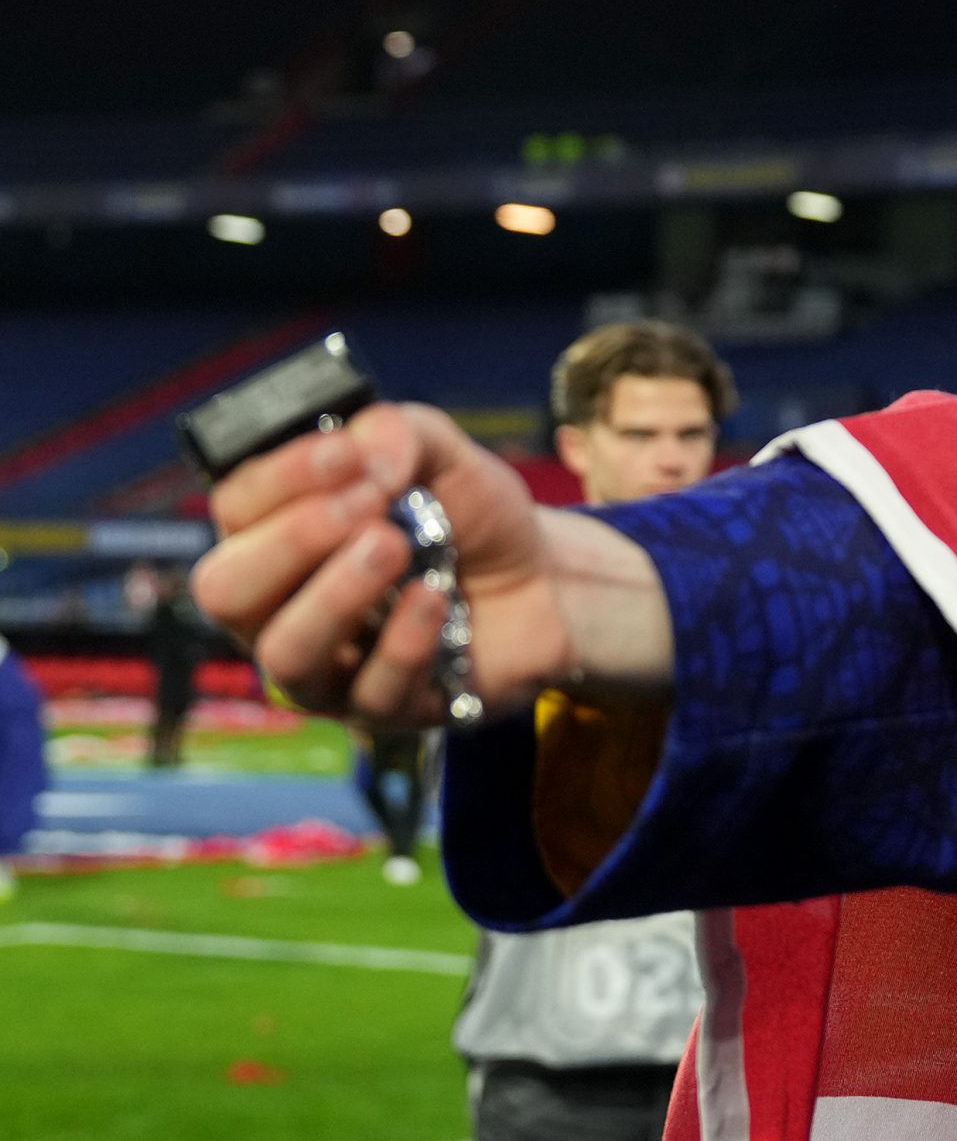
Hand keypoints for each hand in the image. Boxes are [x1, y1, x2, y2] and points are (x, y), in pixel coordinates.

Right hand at [192, 404, 577, 728]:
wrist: (546, 580)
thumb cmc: (471, 519)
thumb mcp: (442, 454)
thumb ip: (397, 432)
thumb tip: (363, 449)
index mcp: (274, 533)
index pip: (235, 508)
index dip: (284, 477)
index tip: (349, 455)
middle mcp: (281, 605)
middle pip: (227, 590)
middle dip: (293, 541)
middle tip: (367, 508)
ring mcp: (328, 666)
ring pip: (286, 653)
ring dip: (337, 595)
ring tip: (393, 548)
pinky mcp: (384, 709)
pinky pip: (371, 693)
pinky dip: (405, 640)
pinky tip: (435, 599)